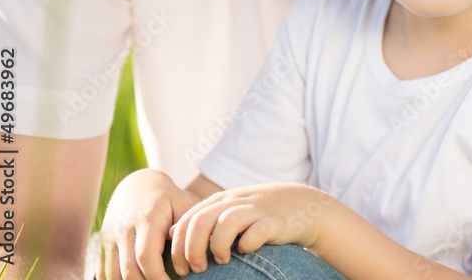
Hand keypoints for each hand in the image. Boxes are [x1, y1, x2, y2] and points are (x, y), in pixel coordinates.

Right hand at [98, 169, 197, 279]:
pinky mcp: (102, 245)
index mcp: (146, 218)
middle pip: (129, 271)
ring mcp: (109, 237)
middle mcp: (124, 229)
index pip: (146, 256)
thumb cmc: (166, 198)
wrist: (138, 185)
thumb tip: (189, 253)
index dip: (157, 277)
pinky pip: (103, 273)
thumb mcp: (180, 204)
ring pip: (113, 275)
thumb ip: (186, 227)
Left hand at [169, 183, 333, 274]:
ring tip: (221, 261)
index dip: (178, 247)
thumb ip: (200, 220)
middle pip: (200, 222)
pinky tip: (247, 251)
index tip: (182, 269)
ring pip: (224, 223)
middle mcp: (234, 202)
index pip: (186, 221)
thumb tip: (169, 233)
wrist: (301, 204)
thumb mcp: (227, 212)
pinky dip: (248, 244)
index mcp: (219, 202)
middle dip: (192, 250)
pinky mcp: (274, 220)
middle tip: (198, 269)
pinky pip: (257, 231)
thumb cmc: (258, 214)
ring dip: (217, 246)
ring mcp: (254, 209)